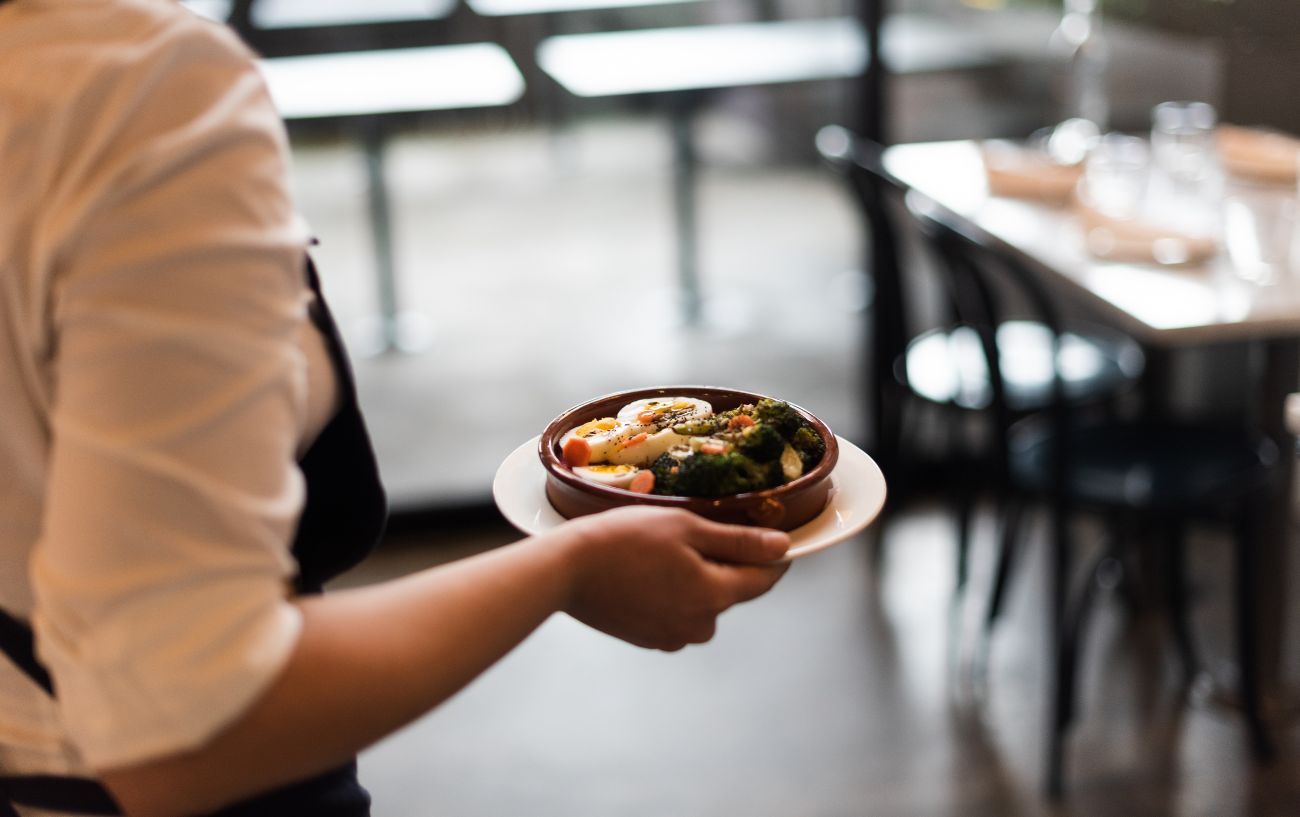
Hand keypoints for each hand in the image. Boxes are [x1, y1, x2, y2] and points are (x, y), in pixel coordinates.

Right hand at [553, 506, 789, 650]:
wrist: (565, 569)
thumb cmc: (624, 539)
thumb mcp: (686, 527)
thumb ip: (739, 542)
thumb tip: (783, 548)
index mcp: (714, 596)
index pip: (763, 579)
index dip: (774, 556)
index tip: (775, 536)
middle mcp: (698, 626)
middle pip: (730, 591)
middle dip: (723, 564)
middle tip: (697, 532)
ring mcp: (672, 637)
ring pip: (702, 604)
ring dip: (695, 581)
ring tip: (665, 552)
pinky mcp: (648, 640)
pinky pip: (676, 615)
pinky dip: (671, 595)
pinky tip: (647, 573)